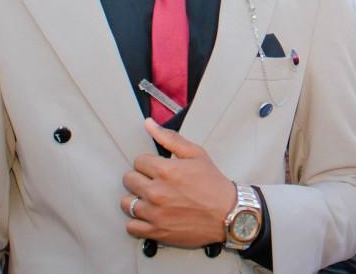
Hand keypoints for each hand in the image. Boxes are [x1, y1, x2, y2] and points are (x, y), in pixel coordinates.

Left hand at [121, 118, 236, 247]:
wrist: (228, 214)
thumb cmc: (213, 185)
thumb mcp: (196, 154)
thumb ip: (170, 138)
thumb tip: (149, 124)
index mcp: (165, 170)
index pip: (138, 161)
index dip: (148, 164)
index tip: (157, 169)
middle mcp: (156, 192)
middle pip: (129, 180)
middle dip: (140, 179)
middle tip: (154, 182)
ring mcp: (155, 213)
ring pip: (127, 203)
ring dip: (136, 200)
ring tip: (151, 199)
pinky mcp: (156, 231)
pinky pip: (131, 226)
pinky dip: (138, 221)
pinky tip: (150, 215)